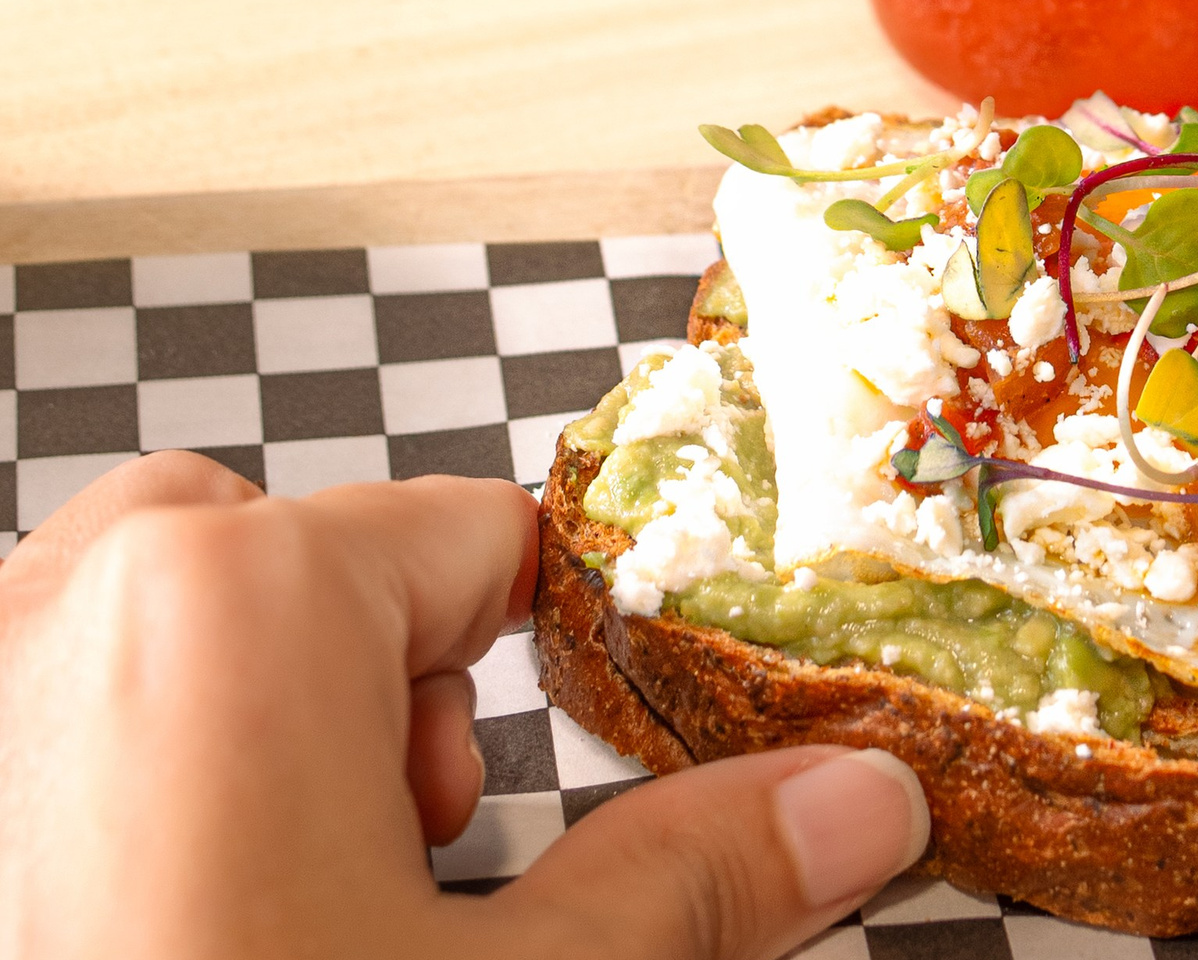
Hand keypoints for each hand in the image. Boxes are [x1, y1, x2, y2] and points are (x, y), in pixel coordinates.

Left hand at [0, 454, 928, 958]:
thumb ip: (695, 879)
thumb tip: (856, 803)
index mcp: (230, 601)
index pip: (481, 538)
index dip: (554, 662)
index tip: (561, 767)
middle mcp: (65, 617)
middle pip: (301, 560)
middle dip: (374, 692)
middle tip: (398, 861)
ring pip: (160, 631)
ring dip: (245, 737)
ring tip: (282, 913)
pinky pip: (48, 722)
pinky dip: (121, 792)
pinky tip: (174, 930)